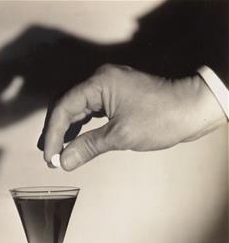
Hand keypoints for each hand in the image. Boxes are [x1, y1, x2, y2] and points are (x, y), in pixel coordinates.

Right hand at [40, 65, 225, 170]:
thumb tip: (64, 161)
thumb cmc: (161, 117)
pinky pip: (90, 111)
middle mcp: (100, 81)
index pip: (64, 108)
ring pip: (77, 109)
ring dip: (66, 130)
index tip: (50, 157)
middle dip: (56, 132)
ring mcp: (108, 88)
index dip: (53, 134)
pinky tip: (75, 141)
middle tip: (50, 157)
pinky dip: (80, 127)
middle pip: (66, 106)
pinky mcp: (116, 97)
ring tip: (58, 153)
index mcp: (98, 83)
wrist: (192, 109)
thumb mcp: (120, 135)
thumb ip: (88, 147)